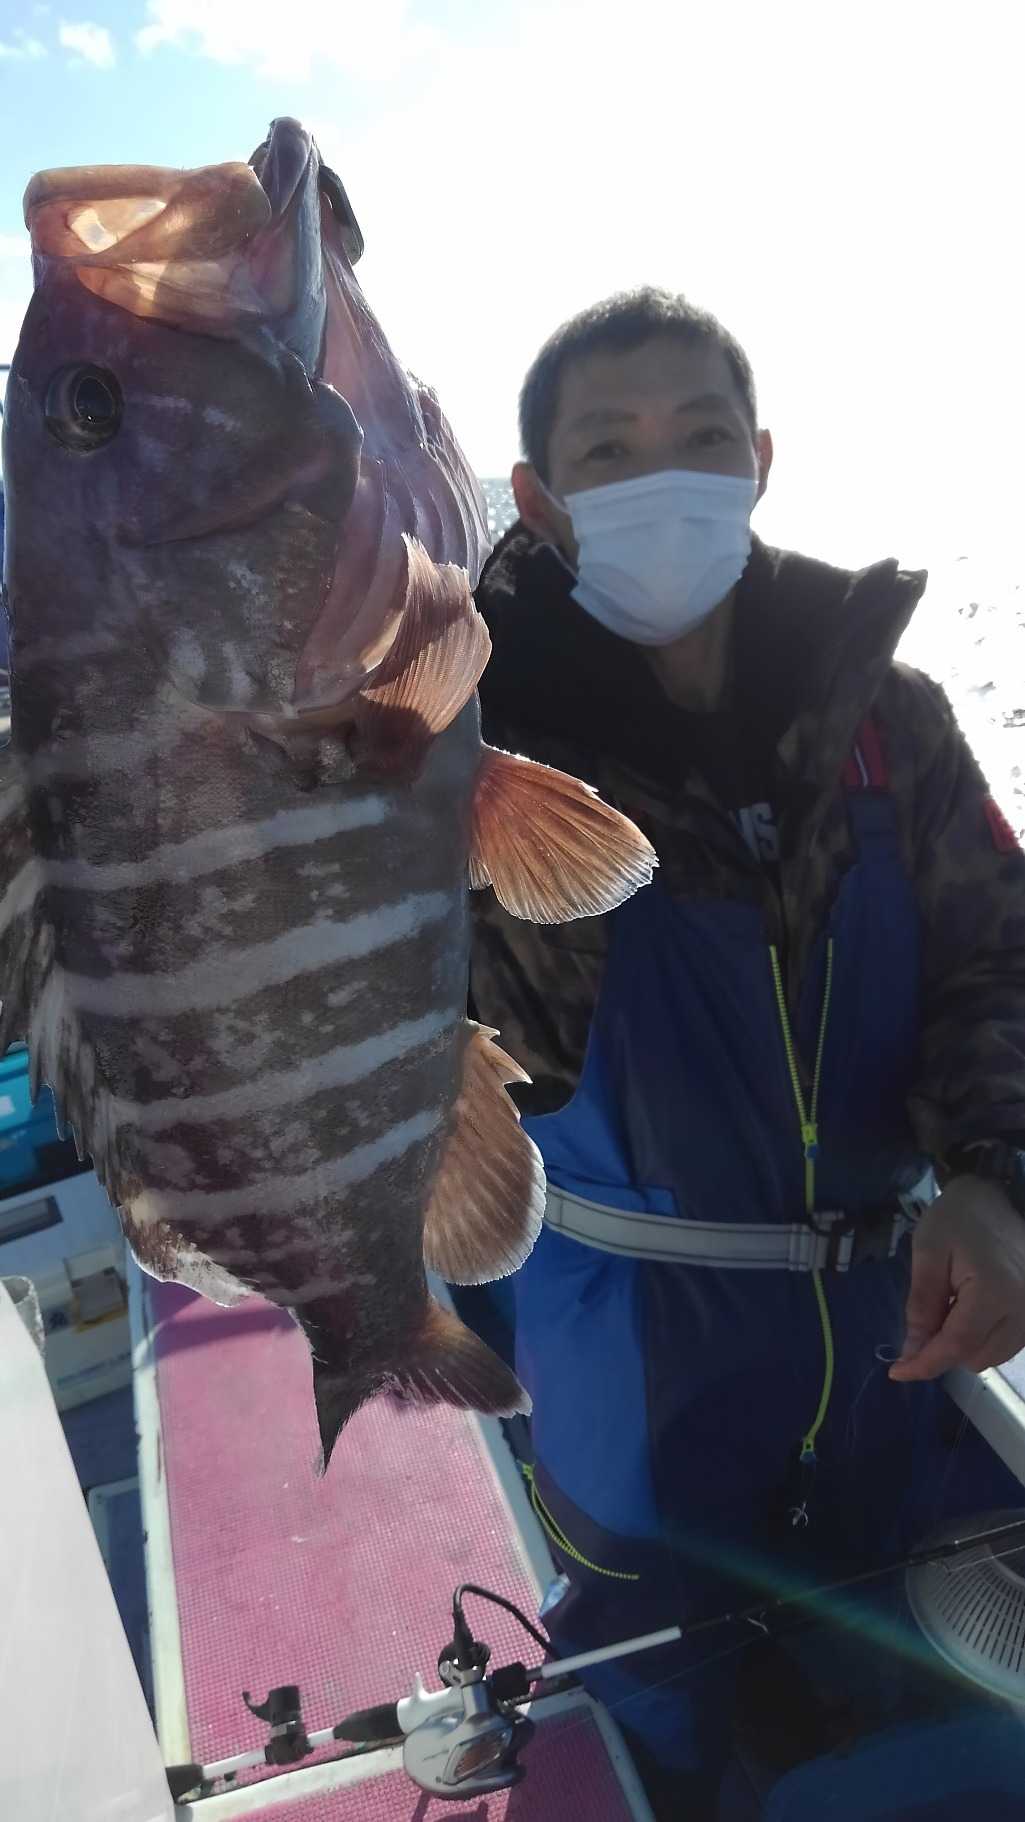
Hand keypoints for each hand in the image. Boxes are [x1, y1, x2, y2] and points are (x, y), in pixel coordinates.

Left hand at [889, 1175, 1024, 1381]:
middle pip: (976, 1357)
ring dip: (963, 1346)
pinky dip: (982, 1338)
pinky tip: (967, 1311)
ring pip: (993, 1356)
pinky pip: (1007, 1344)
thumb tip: (913, 1351)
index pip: (956, 1345)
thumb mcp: (928, 1253)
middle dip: (943, 1349)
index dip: (925, 1363)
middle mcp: (1022, 1309)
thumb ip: (921, 1305)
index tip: (897, 1372)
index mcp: (994, 1292)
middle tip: (925, 1317)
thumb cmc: (957, 1218)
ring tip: (949, 1306)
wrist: (996, 1197)